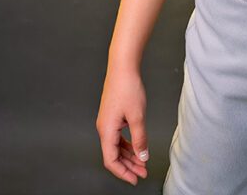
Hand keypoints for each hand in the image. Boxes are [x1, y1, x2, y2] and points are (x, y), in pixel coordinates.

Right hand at [96, 65, 149, 184]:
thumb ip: (140, 138)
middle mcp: (104, 128)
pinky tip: (137, 146)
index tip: (135, 179)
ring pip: (117, 146)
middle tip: (143, 172)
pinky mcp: (112, 115)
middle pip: (114, 155)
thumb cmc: (127, 87)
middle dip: (128, 166)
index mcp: (106, 130)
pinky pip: (118, 136)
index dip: (123, 172)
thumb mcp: (137, 116)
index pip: (111, 160)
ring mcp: (107, 121)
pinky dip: (128, 144)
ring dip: (129, 155)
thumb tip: (143, 156)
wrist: (122, 67)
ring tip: (142, 162)